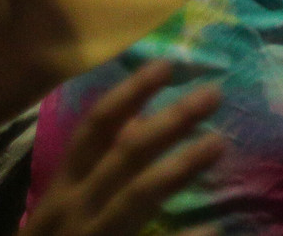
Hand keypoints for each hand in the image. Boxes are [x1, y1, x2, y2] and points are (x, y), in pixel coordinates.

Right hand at [21, 60, 224, 235]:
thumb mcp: (66, 198)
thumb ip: (97, 161)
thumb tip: (136, 117)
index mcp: (65, 183)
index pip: (95, 128)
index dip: (130, 93)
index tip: (166, 64)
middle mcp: (76, 205)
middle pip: (125, 154)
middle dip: (169, 121)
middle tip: (213, 94)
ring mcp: (93, 235)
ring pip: (138, 195)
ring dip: (179, 166)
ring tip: (218, 143)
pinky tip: (210, 228)